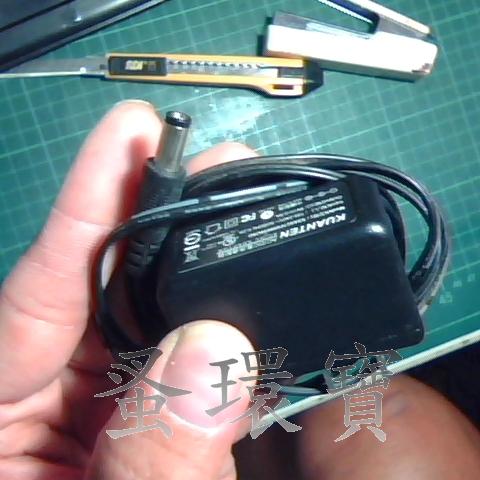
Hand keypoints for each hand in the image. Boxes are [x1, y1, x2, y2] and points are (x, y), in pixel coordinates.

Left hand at [0, 101, 256, 479]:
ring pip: (146, 325)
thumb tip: (217, 352)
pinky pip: (172, 368)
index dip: (93, 198)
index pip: (43, 283)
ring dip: (198, 283)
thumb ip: (154, 460)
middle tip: (216, 168)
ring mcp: (82, 408)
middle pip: (101, 288)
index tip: (135, 131)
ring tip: (242, 225)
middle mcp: (32, 396)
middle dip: (162, 223)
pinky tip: (242, 318)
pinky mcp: (124, 424)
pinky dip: (211, 346)